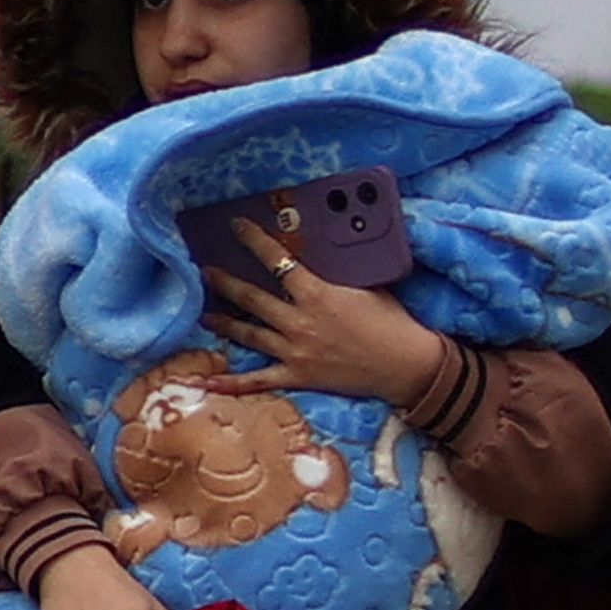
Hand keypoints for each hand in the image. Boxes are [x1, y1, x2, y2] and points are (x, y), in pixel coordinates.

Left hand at [202, 214, 443, 405]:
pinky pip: (257, 380)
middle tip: (204, 270)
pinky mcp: (298, 376)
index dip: (254, 241)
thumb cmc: (392, 322)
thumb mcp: (366, 287)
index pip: (278, 261)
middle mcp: (299, 322)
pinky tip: (207, 383)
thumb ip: (336, 275)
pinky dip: (231, 383)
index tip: (236, 226)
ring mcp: (295, 351)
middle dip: (225, 282)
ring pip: (248, 334)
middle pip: (252, 299)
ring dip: (223, 324)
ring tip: (204, 315)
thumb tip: (317, 256)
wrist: (406, 364)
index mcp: (317, 294)